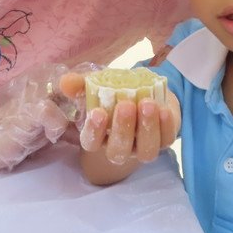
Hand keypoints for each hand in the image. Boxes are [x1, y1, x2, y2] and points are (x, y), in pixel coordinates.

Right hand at [59, 72, 179, 164]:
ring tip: (147, 104)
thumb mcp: (96, 84)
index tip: (97, 112)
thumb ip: (80, 84)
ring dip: (147, 129)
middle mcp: (120, 147)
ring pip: (146, 151)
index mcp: (100, 136)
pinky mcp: (164, 140)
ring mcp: (143, 147)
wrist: (146, 91)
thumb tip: (66, 82)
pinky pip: (166, 140)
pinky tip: (164, 109)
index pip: (91, 142)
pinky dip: (166, 126)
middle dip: (123, 129)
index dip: (94, 131)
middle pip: (118, 151)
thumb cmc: (115, 91)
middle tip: (126, 105)